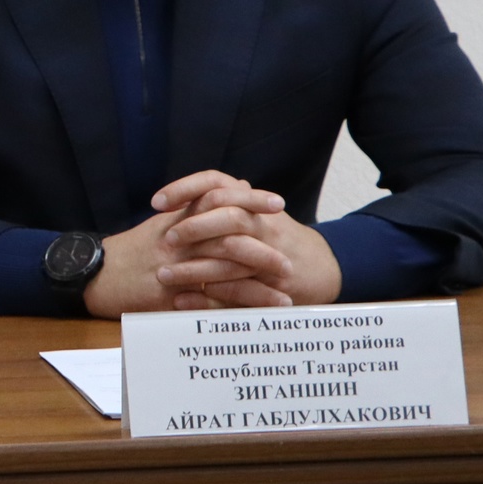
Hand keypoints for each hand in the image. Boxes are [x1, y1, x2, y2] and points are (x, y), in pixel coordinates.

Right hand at [84, 171, 290, 315]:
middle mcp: (179, 240)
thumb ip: (194, 209)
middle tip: (290, 254)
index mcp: (177, 220)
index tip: (276, 203)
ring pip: (225, 269)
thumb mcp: (161, 224)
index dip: (249, 201)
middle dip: (264, 243)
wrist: (95, 275)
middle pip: (228, 234)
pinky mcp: (170, 294)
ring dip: (259, 279)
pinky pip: (212, 299)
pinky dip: (239, 304)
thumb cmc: (129, 252)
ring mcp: (175, 267)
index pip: (218, 201)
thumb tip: (233, 188)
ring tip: (287, 287)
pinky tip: (259, 310)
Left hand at [154, 175, 342, 307]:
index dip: (185, 188)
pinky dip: (205, 298)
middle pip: (229, 216)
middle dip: (193, 227)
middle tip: (165, 239)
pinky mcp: (270, 289)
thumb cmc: (280, 238)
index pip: (217, 183)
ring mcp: (269, 257)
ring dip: (192, 268)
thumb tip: (192, 193)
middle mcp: (263, 226)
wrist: (325, 267)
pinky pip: (235, 293)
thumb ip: (229, 203)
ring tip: (162, 275)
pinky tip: (181, 300)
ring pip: (230, 257)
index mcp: (254, 205)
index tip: (157, 201)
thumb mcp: (258, 214)